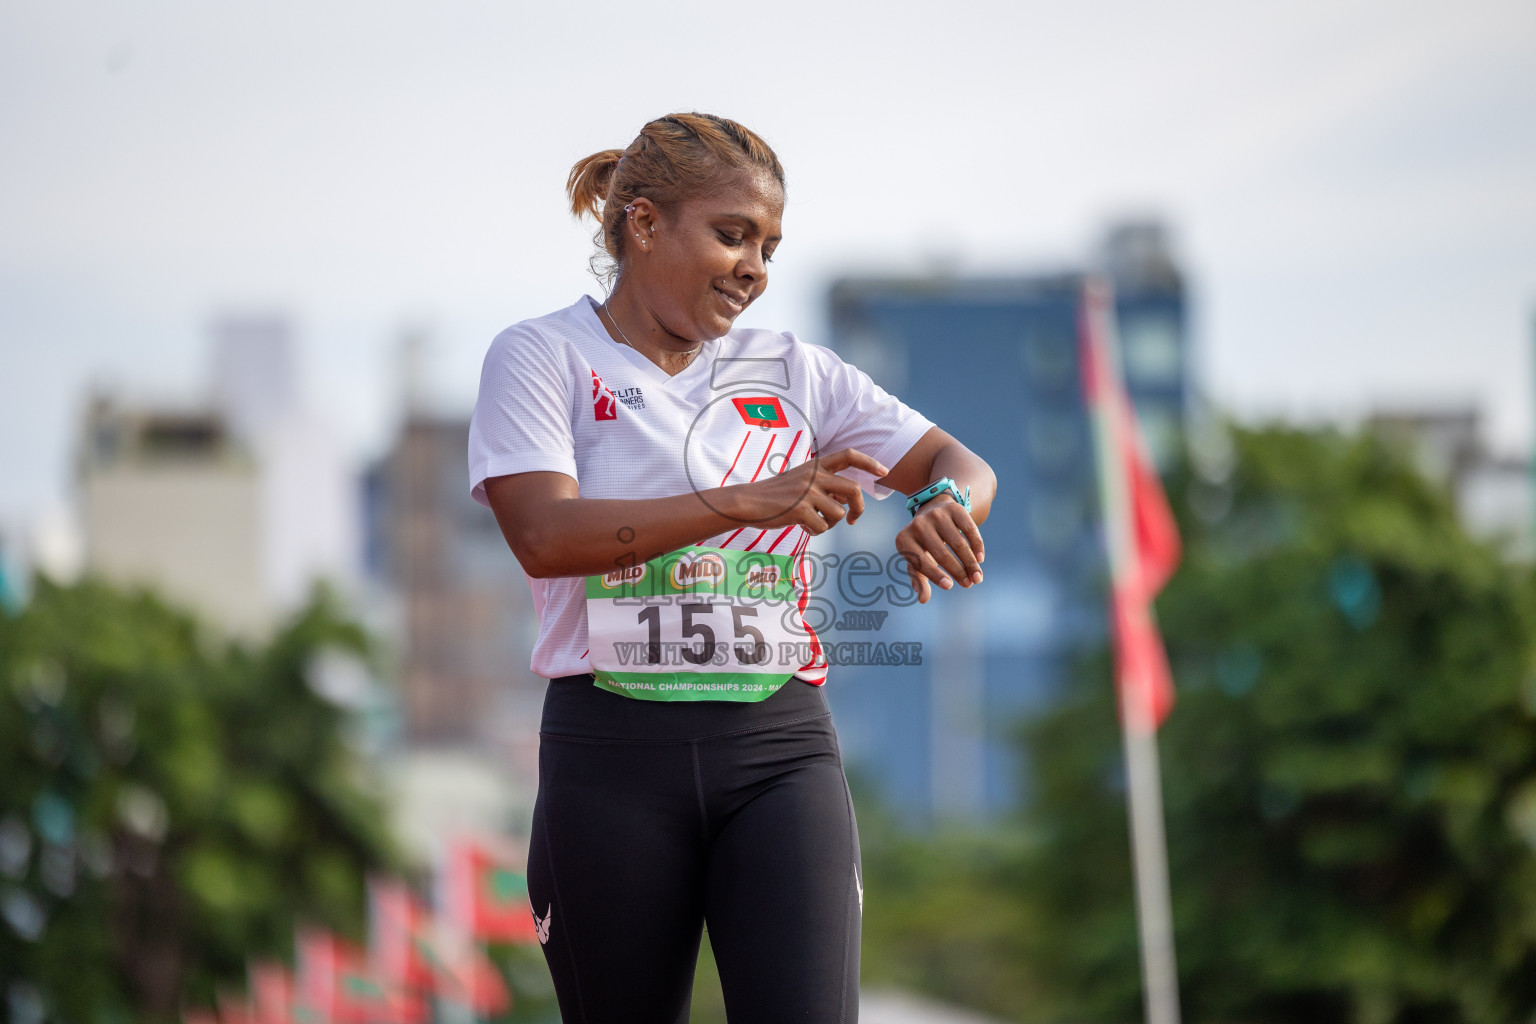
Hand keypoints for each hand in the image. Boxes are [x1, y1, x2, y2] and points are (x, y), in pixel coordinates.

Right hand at [723, 448, 888, 534]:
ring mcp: (807, 493)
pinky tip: (804, 527)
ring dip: (831, 524)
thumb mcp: (801, 481)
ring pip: (839, 514)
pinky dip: (817, 531)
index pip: (848, 455)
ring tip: (815, 523)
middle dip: (859, 508)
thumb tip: (845, 503)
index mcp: (816, 465)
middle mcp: (814, 476)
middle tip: (854, 520)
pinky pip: (823, 527)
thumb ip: (824, 487)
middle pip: (854, 490)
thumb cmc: (776, 494)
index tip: (883, 472)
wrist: (748, 502)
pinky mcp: (799, 510)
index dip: (869, 462)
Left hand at [895, 494, 984, 603]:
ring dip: (970, 563)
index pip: (920, 562)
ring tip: (977, 577)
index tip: (949, 586)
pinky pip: (969, 529)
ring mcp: (936, 515)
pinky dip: (977, 545)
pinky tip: (980, 559)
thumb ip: (919, 580)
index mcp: (904, 540)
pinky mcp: (954, 509)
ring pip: (958, 543)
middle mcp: (918, 525)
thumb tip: (923, 600)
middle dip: (958, 572)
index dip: (935, 575)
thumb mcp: (917, 560)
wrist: (933, 511)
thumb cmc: (923, 545)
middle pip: (942, 554)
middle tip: (969, 584)